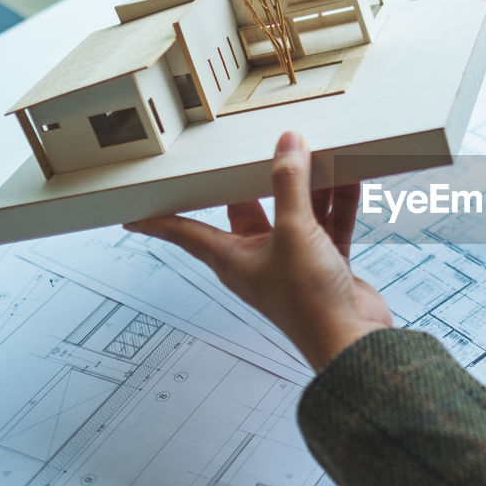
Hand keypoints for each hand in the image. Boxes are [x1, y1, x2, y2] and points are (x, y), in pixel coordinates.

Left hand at [124, 131, 391, 371]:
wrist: (351, 339)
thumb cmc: (309, 303)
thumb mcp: (295, 231)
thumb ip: (290, 184)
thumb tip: (288, 146)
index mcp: (233, 258)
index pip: (185, 232)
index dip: (159, 221)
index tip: (133, 214)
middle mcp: (260, 258)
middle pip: (251, 208)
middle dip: (258, 180)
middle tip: (255, 149)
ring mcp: (294, 260)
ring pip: (297, 213)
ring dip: (309, 188)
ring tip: (316, 155)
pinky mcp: (324, 263)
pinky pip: (329, 225)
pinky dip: (338, 204)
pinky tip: (349, 180)